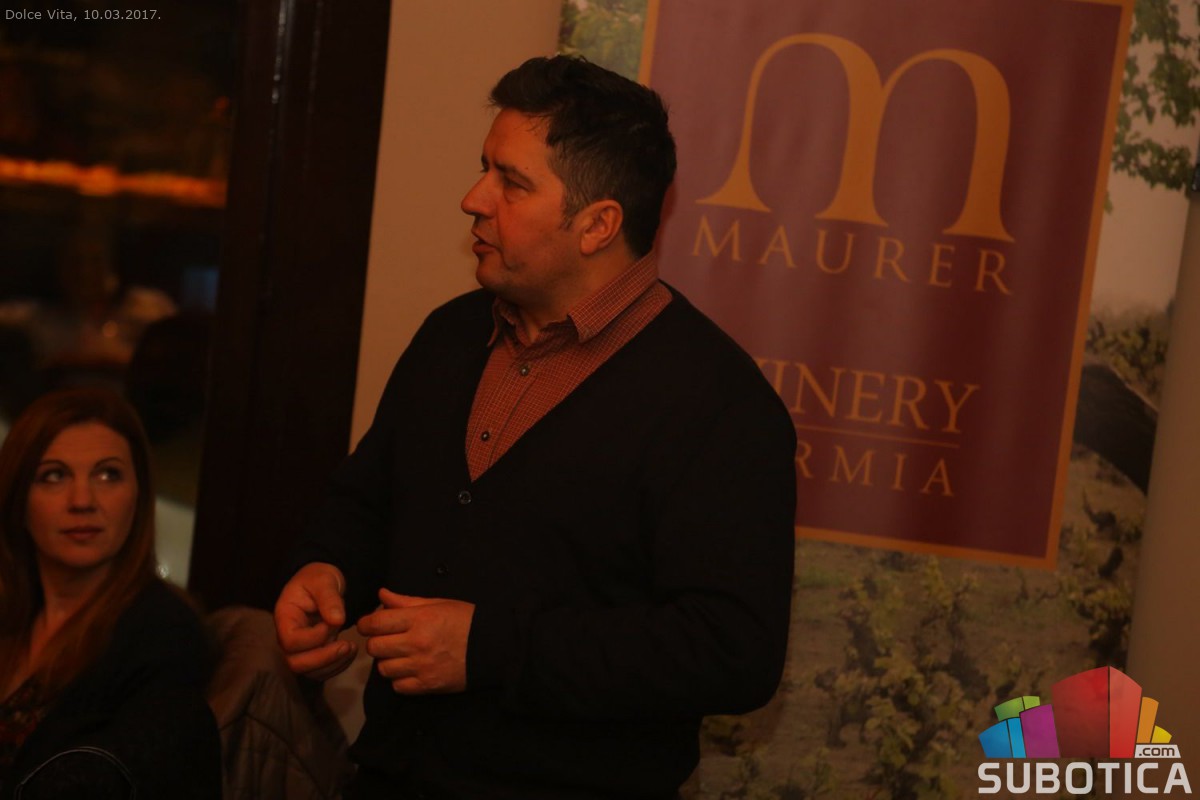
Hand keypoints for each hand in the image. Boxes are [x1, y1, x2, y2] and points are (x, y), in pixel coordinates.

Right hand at [273, 562, 357, 679]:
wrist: (323, 584)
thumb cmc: (318, 579)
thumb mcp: (323, 581)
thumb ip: (329, 599)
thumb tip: (336, 620)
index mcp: (285, 617)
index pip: (290, 641)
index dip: (312, 638)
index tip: (331, 624)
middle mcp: (288, 637)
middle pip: (295, 663)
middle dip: (323, 659)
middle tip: (346, 646)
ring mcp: (300, 648)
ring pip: (310, 671)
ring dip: (333, 664)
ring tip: (351, 648)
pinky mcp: (313, 653)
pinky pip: (322, 670)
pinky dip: (338, 666)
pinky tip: (350, 652)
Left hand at [356, 588, 474, 693]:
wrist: (495, 646)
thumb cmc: (467, 620)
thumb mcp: (439, 604)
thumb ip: (407, 602)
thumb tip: (382, 595)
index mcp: (420, 619)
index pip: (376, 623)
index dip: (366, 624)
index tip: (369, 625)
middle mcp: (417, 643)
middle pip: (375, 647)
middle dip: (376, 642)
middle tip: (387, 639)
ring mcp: (422, 666)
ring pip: (384, 669)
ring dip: (388, 661)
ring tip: (400, 655)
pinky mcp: (428, 685)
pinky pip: (398, 686)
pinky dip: (400, 679)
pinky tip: (410, 670)